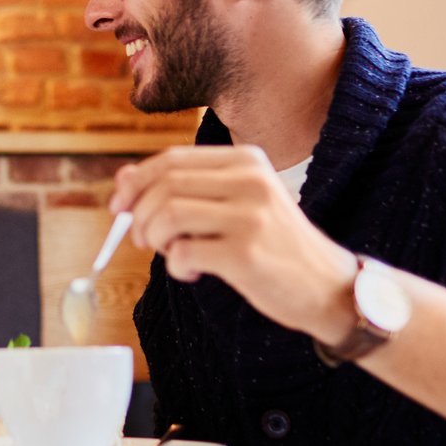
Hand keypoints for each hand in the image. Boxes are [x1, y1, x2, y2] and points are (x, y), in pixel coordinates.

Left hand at [110, 145, 357, 341]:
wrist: (328, 286)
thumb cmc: (274, 245)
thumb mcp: (236, 204)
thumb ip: (186, 189)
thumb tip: (122, 179)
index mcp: (247, 161)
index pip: (172, 159)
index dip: (135, 182)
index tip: (118, 206)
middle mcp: (250, 181)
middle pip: (165, 185)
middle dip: (139, 214)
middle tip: (140, 239)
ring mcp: (250, 216)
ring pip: (167, 215)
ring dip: (153, 239)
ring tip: (169, 253)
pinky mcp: (246, 254)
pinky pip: (182, 252)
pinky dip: (175, 266)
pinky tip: (192, 272)